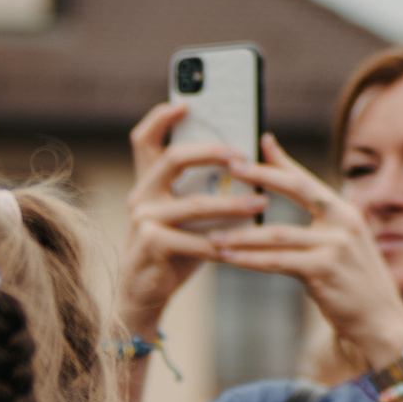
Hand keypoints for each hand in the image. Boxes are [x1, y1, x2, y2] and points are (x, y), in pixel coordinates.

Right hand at [119, 101, 265, 335]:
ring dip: (231, 203)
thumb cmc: (173, 254)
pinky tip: (243, 245)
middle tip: (242, 155)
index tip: (186, 103)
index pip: (145, 139)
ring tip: (261, 202)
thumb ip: (205, 190)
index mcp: (148, 184)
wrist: (143, 297)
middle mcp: (141, 196)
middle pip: (173, 158)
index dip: (161, 117)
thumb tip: (247, 163)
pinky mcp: (151, 244)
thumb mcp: (188, 217)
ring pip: (193, 203)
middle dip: (211, 151)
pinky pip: (195, 239)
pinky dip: (222, 243)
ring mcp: (143, 220)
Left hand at [209, 134, 402, 370]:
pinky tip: (225, 257)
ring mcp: (335, 245)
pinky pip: (275, 262)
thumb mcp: (341, 249)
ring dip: (240, 234)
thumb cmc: (354, 286)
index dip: (283, 160)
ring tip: (211, 233)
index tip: (260, 141)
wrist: (381, 321)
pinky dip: (247, 260)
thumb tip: (283, 216)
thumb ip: (317, 228)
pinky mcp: (323, 270)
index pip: (308, 178)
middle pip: (296, 188)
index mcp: (345, 211)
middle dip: (261, 175)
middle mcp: (344, 221)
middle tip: (230, 167)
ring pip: (276, 234)